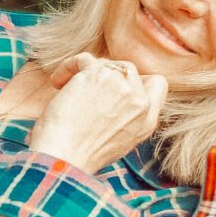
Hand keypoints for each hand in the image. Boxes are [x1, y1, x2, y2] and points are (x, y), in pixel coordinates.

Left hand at [28, 55, 165, 173]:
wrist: (63, 158)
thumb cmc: (80, 156)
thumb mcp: (119, 142)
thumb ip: (128, 118)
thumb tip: (115, 96)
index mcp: (147, 121)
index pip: (158, 84)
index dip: (136, 81)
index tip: (114, 89)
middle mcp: (139, 101)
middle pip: (129, 69)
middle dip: (106, 76)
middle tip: (87, 89)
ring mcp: (120, 85)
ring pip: (106, 63)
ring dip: (85, 73)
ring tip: (66, 88)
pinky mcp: (97, 74)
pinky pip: (83, 58)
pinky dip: (67, 67)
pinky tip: (57, 83)